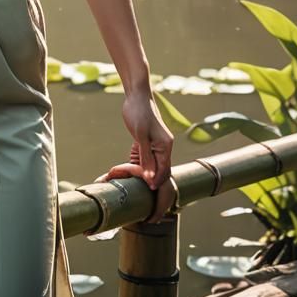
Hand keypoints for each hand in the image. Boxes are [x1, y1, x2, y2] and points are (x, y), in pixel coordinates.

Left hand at [98, 92, 176, 223]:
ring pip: (153, 167)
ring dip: (145, 178)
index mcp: (166, 146)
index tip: (149, 197)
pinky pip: (146, 159)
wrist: (135, 95)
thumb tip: (150, 178)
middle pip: (161, 172)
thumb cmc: (138, 112)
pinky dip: (139, 167)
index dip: (156, 184)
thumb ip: (146, 156)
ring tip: (138, 192)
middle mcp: (164, 147)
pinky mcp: (147, 142)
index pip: (164, 171)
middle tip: (146, 202)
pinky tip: (130, 175)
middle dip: (154, 186)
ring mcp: (156, 145)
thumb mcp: (141, 135)